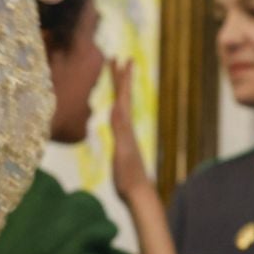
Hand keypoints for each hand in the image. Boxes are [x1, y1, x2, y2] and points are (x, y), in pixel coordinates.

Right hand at [109, 59, 153, 200]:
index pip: (122, 97)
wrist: (138, 194)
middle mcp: (127, 128)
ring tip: (117, 77)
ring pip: (122, 106)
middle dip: (120, 78)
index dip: (121, 79)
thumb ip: (120, 131)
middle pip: (123, 97)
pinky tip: (115, 109)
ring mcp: (126, 136)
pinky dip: (116, 109)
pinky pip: (119, 120)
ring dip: (119, 90)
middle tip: (120, 58)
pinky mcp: (124, 144)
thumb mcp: (122, 152)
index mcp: (125, 127)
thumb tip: (115, 109)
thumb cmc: (128, 177)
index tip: (121, 59)